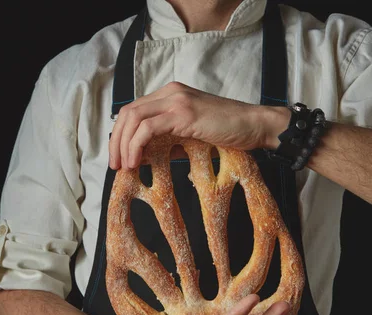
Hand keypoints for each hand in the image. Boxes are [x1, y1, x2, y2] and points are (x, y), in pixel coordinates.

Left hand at [108, 81, 288, 169]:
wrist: (255, 125)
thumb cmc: (228, 131)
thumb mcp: (190, 134)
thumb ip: (167, 140)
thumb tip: (141, 157)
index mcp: (170, 94)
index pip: (133, 110)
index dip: (121, 133)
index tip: (119, 156)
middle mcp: (170, 92)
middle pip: (127, 112)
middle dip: (116, 140)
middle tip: (115, 164)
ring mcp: (176, 99)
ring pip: (133, 118)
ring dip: (123, 144)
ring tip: (124, 166)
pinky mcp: (183, 113)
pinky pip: (147, 128)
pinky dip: (136, 145)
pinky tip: (137, 161)